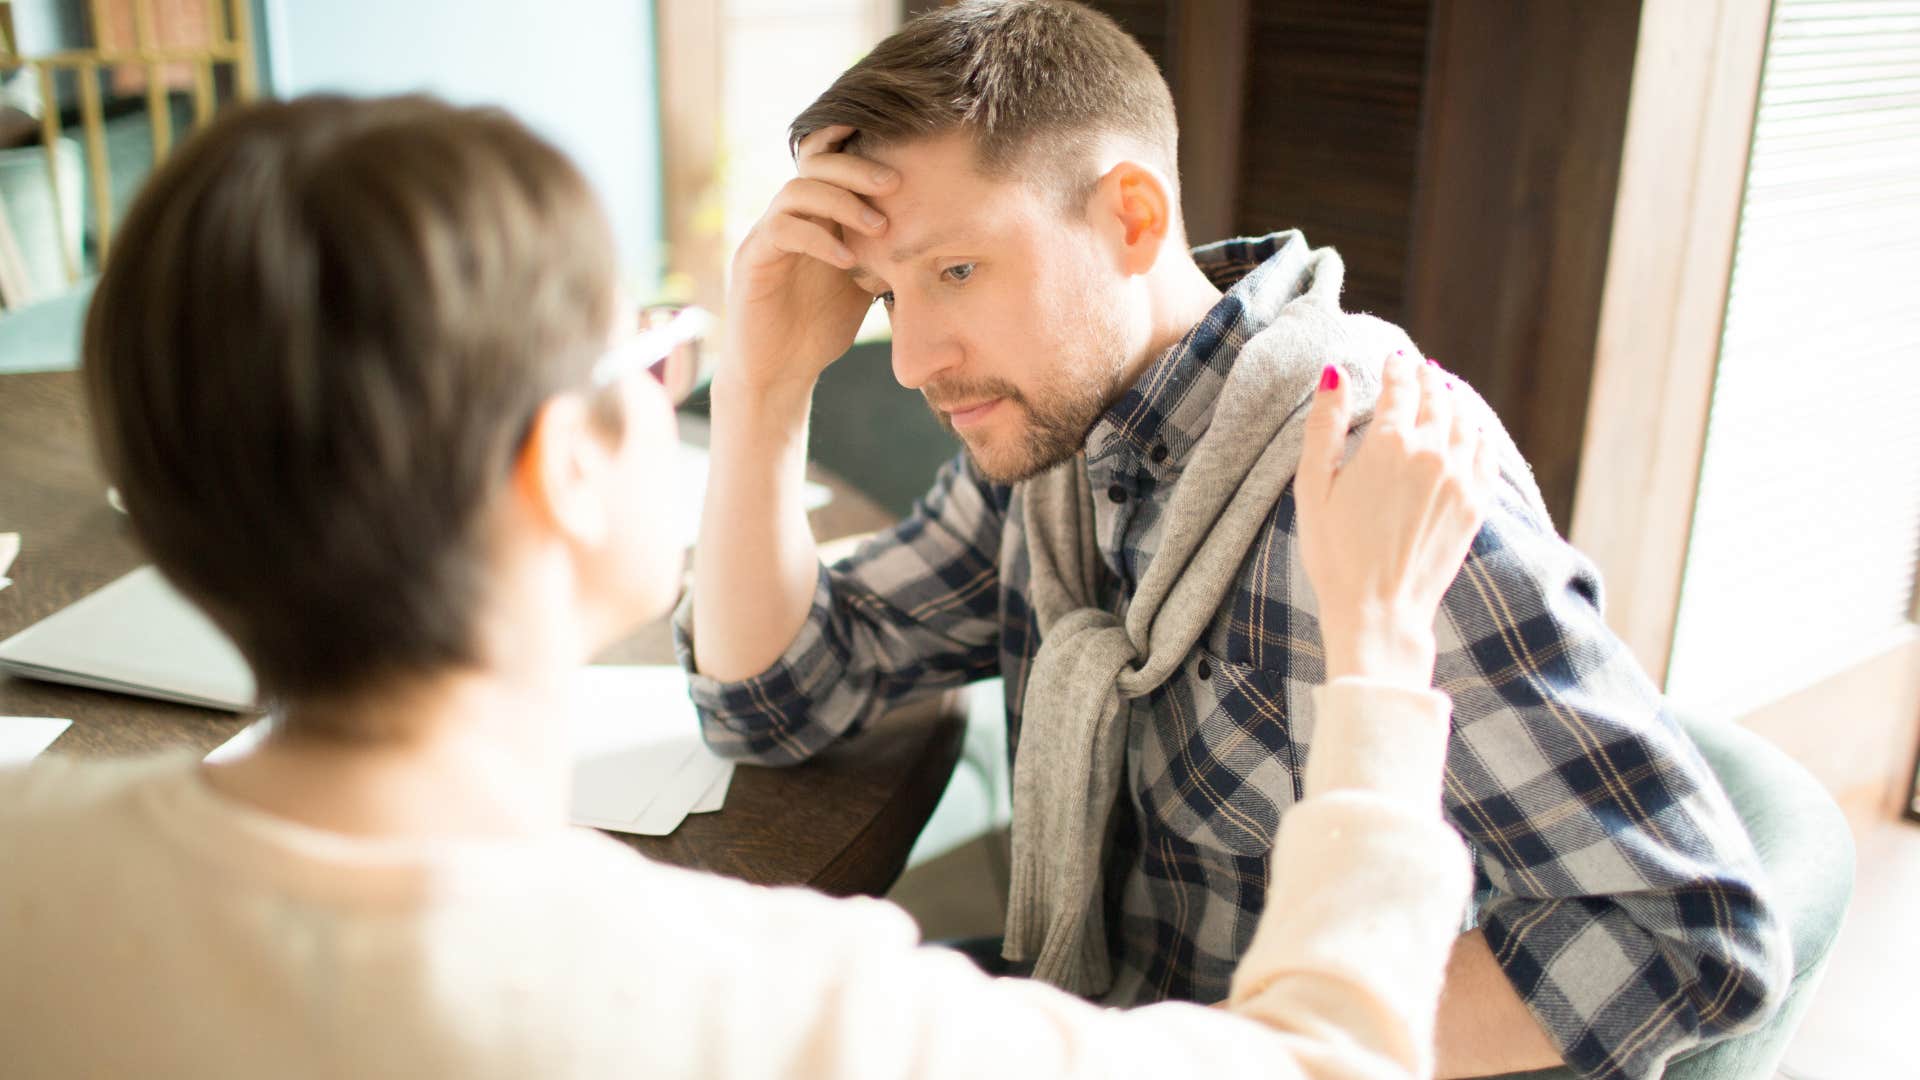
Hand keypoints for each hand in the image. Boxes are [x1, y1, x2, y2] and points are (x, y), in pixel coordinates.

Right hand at [721, 124, 898, 397]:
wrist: (780, 372)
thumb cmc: (821, 326)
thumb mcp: (863, 280)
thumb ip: (883, 249)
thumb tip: (934, 228)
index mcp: (814, 214)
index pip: (827, 159)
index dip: (851, 140)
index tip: (896, 140)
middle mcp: (787, 215)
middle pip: (814, 163)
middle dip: (856, 167)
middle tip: (895, 182)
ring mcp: (766, 235)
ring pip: (796, 191)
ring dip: (842, 202)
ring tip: (880, 227)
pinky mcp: (752, 261)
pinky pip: (781, 231)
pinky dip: (818, 240)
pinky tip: (848, 260)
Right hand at [1296, 352, 1496, 689]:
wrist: (1378, 610)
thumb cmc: (1334, 552)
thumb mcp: (1313, 487)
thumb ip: (1324, 425)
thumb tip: (1335, 372)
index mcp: (1389, 444)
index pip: (1400, 387)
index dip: (1396, 369)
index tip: (1394, 359)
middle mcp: (1433, 453)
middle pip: (1437, 398)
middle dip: (1427, 379)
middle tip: (1422, 368)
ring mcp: (1460, 479)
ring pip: (1465, 422)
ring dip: (1455, 400)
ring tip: (1446, 391)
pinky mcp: (1475, 505)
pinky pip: (1486, 454)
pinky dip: (1479, 434)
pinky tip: (1473, 430)